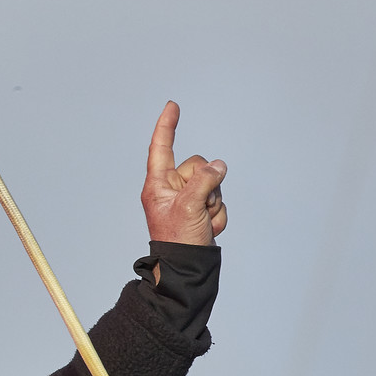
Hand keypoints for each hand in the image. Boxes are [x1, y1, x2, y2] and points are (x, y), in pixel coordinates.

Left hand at [141, 101, 226, 246]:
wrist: (188, 269)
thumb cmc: (179, 240)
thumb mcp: (189, 206)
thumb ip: (204, 180)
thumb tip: (218, 165)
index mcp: (158, 185)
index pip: (162, 148)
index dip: (167, 126)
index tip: (172, 106)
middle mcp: (170, 189)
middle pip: (198, 165)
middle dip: (207, 185)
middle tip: (199, 208)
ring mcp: (187, 199)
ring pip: (213, 183)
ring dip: (214, 204)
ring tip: (201, 222)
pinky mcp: (200, 209)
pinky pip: (218, 200)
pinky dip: (217, 215)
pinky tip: (207, 229)